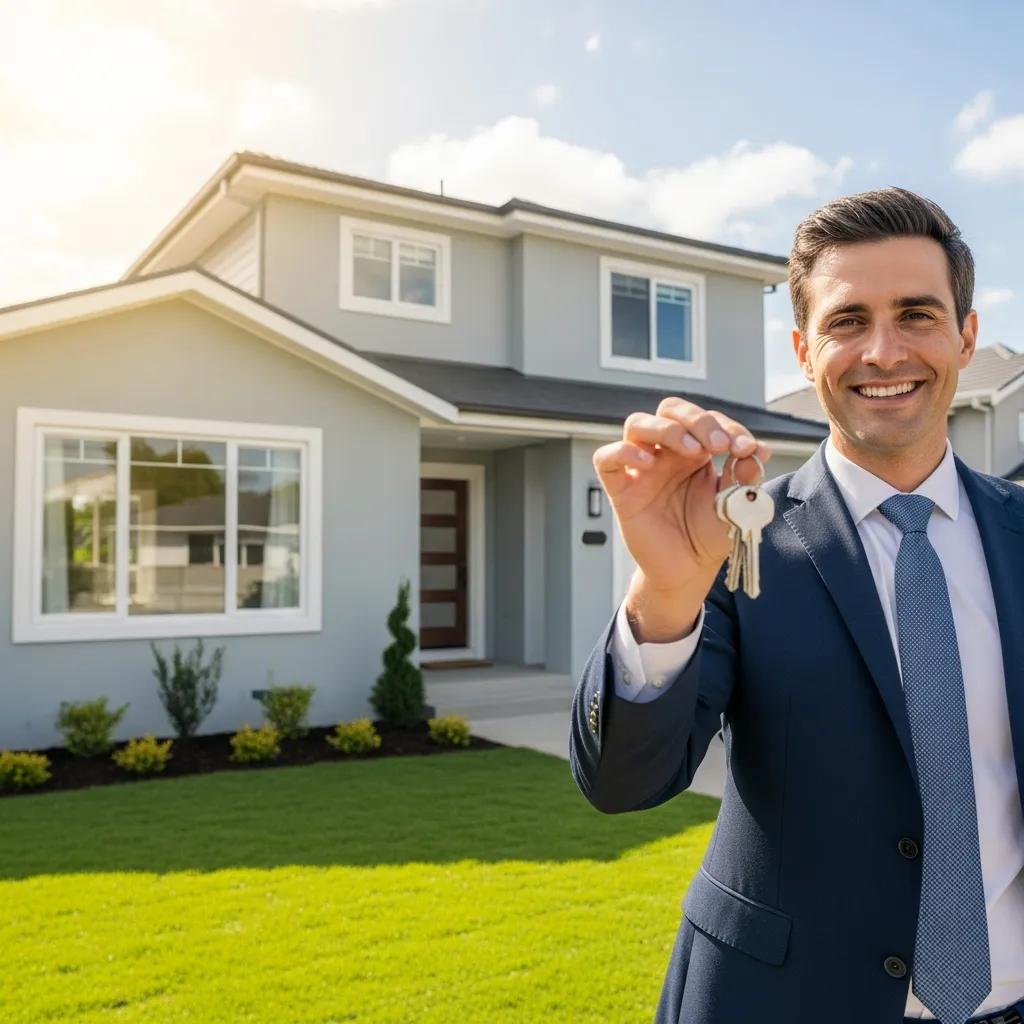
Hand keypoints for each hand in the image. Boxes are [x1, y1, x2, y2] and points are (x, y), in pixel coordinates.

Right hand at [592, 398, 772, 592]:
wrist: (688, 571)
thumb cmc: (709, 535)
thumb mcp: (736, 504)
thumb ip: (745, 477)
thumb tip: (757, 452)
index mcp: (696, 451)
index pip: (707, 420)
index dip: (728, 427)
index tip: (747, 448)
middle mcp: (666, 453)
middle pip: (670, 410)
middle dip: (698, 420)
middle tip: (719, 445)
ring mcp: (641, 468)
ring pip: (638, 423)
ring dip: (667, 429)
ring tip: (692, 450)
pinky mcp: (621, 489)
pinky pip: (606, 458)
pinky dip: (623, 452)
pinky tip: (648, 463)